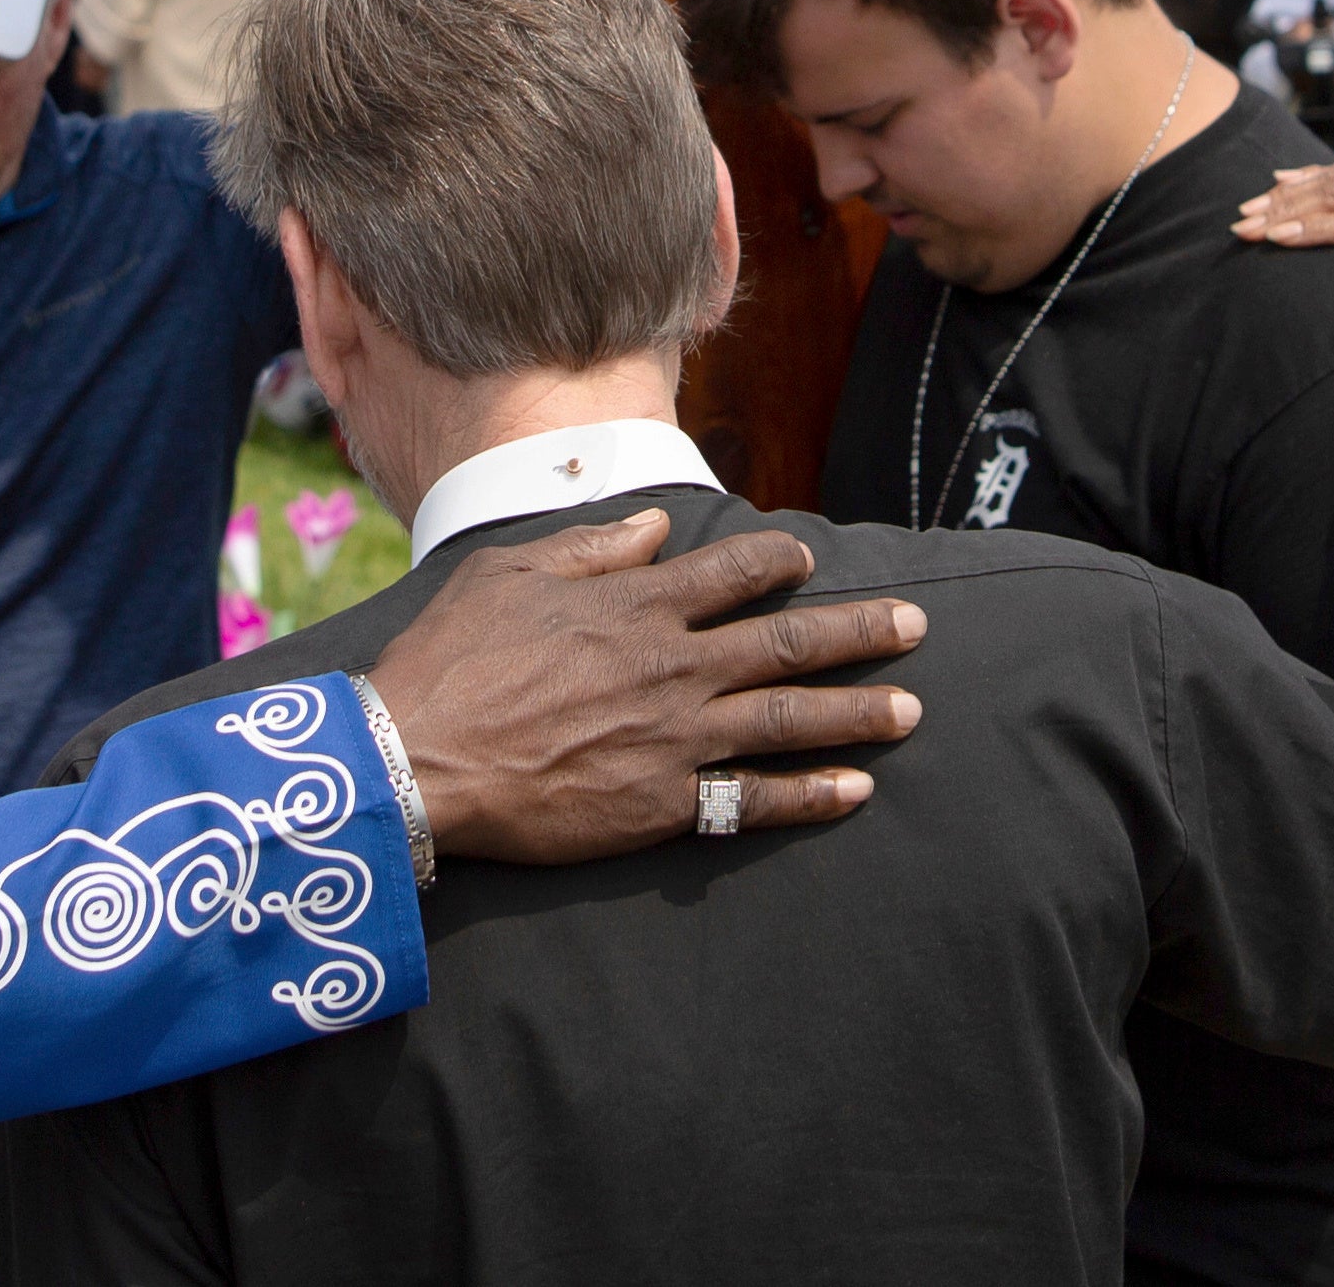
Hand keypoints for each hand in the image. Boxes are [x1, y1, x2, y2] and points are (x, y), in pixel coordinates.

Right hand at [366, 509, 925, 861]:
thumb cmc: (452, 659)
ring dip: (857, 713)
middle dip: (859, 633)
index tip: (810, 559)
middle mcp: (670, 666)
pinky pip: (753, 800)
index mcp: (635, 606)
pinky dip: (810, 796)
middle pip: (787, 643)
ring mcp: (673, 738)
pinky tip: (855, 791)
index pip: (732, 573)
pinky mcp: (660, 804)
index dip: (779, 561)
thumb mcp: (512, 573)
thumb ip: (592, 550)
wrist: (417, 759)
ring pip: (788, 719)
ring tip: (911, 710)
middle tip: (916, 627)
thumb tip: (652, 530)